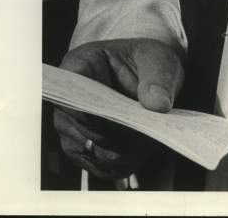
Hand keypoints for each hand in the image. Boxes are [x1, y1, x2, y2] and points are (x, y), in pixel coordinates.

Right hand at [53, 37, 183, 181]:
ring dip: (128, 151)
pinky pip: (102, 168)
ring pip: (97, 152)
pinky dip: (126, 163)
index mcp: (79, 65)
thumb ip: (158, 79)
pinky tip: (144, 149)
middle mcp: (68, 100)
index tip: (130, 117)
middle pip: (88, 129)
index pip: (75, 94)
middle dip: (123, 134)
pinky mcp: (83, 150)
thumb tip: (157, 105)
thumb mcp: (159, 60)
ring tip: (152, 137)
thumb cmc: (149, 62)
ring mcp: (72, 128)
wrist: (150, 78)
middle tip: (152, 129)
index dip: (100, 111)